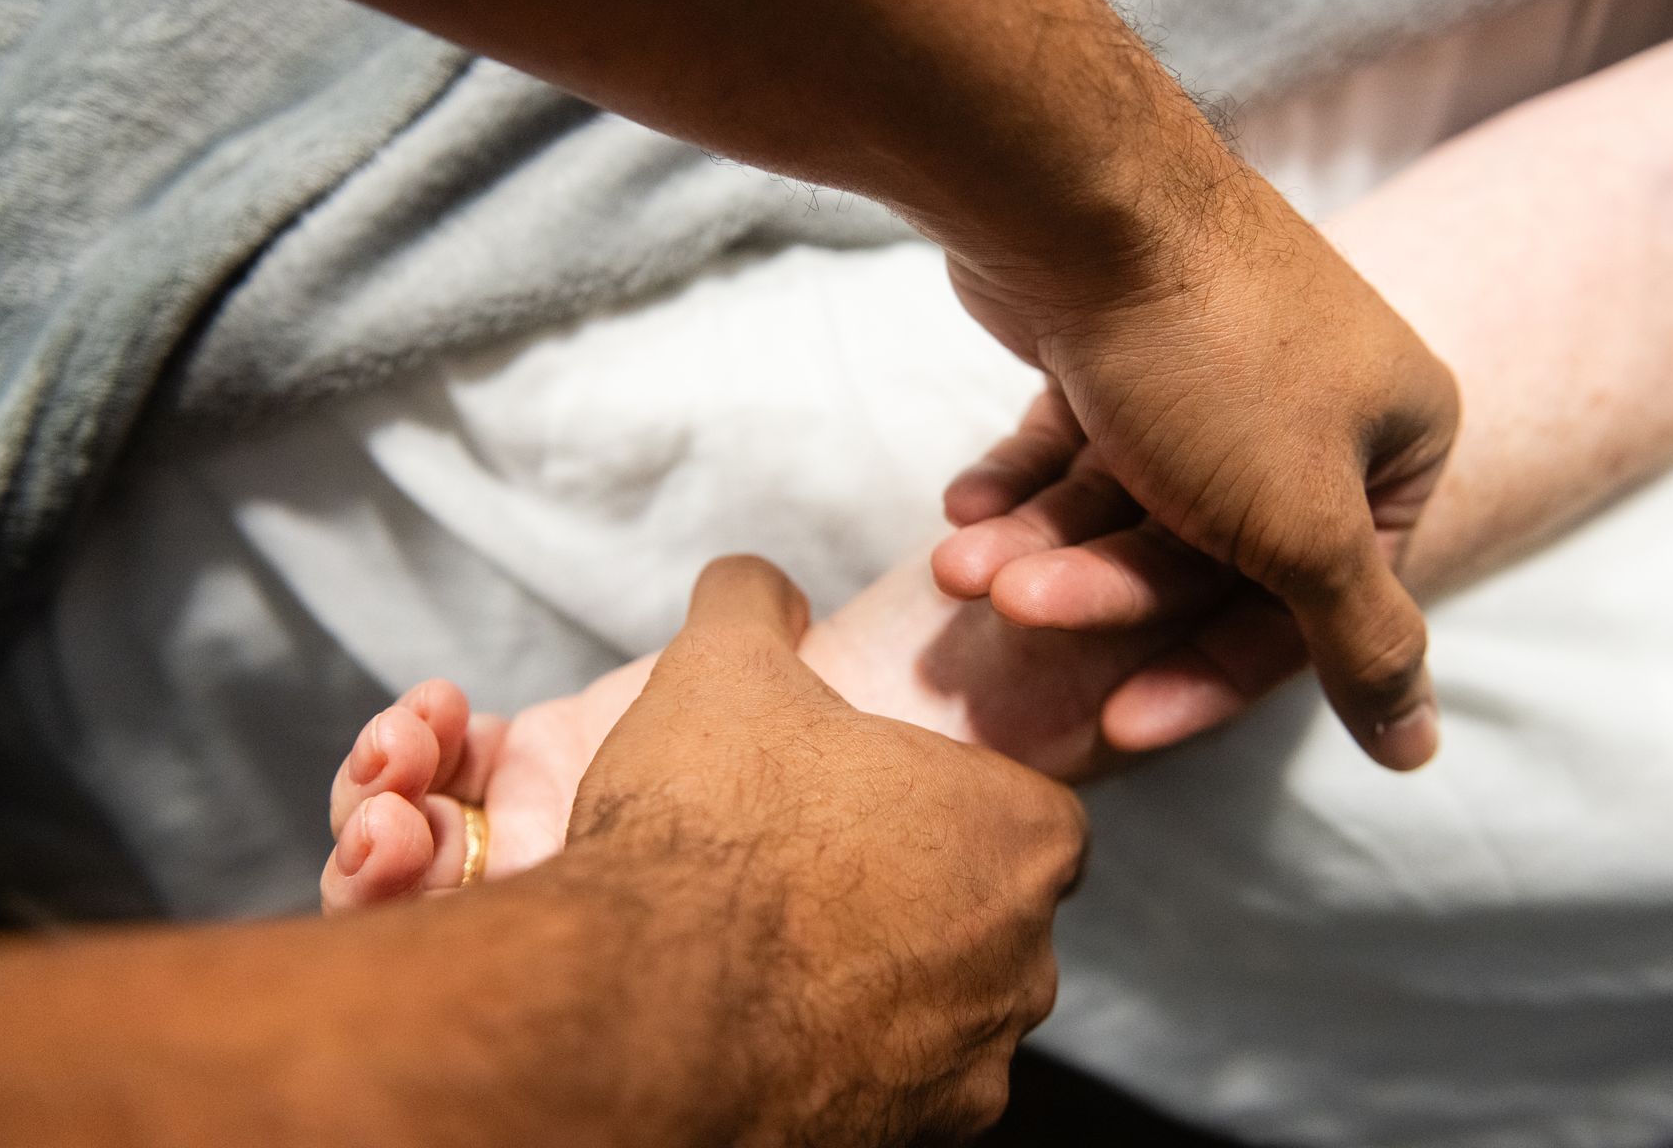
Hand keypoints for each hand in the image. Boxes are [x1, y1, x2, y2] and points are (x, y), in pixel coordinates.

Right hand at [567, 556, 1087, 1145]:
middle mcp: (1028, 962)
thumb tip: (754, 582)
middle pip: (990, 913)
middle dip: (916, 892)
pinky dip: (841, 1059)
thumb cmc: (714, 824)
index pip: (1025, 811)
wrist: (644, 1004)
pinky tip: (761, 1023)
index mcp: (1022, 836)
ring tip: (774, 949)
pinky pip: (890, 1087)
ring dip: (880, 981)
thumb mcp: (725, 670)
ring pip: (945, 1009)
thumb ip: (754, 606)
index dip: (945, 798)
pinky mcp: (906, 1143)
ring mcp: (971, 1067)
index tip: (869, 798)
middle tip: (813, 869)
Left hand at [938, 169, 1457, 769]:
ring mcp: (1214, 374)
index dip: (1212, 673)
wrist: (1072, 193)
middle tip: (1012, 604)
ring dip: (1044, 547)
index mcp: (1393, 439)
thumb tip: (1419, 753)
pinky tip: (966, 507)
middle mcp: (1315, 406)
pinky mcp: (1120, 352)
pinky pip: (1077, 452)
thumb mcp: (1303, 524)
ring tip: (961, 562)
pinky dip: (1021, 488)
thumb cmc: (1211, 363)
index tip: (1122, 725)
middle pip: (1210, 558)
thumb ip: (1360, 638)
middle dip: (1102, 592)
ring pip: (1131, 509)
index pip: (1314, 605)